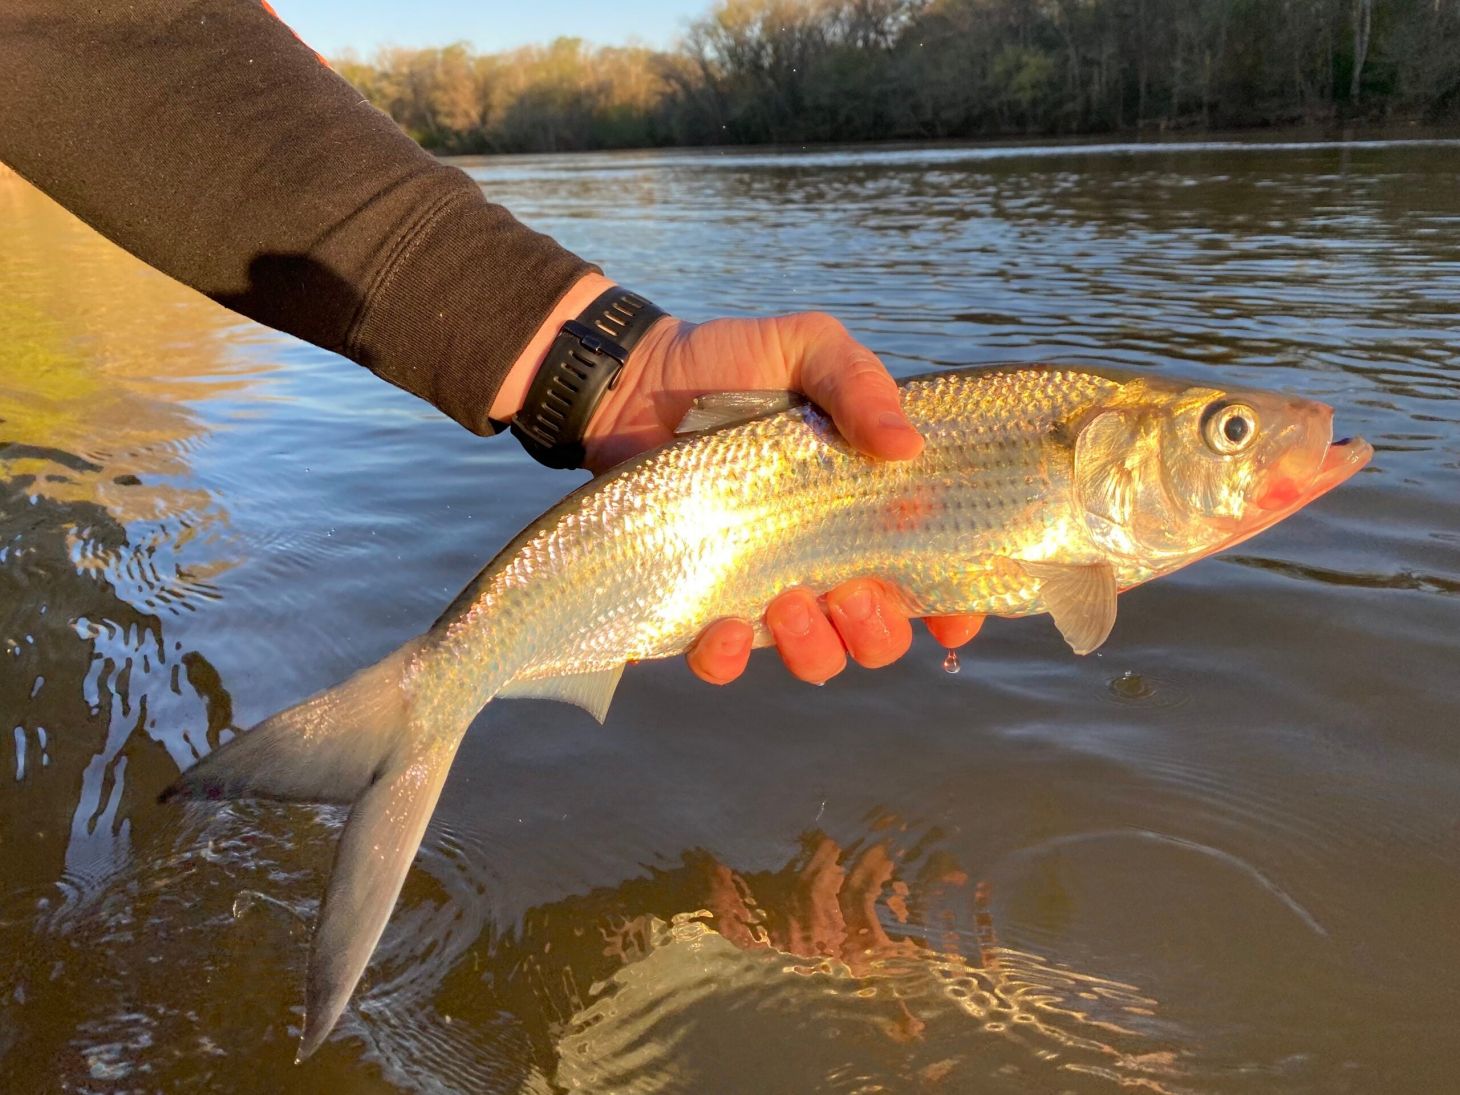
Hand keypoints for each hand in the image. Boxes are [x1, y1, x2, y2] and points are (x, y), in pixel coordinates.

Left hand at [580, 308, 985, 685]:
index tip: (954, 617)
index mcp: (868, 508)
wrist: (638, 379)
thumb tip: (907, 445)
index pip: (933, 575)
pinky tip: (724, 628)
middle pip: (879, 634)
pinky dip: (728, 659)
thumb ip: (860, 383)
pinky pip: (722, 661)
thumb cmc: (733, 362)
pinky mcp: (701, 601)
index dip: (955, 607)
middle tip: (853, 590)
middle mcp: (827, 559)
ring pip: (816, 657)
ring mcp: (766, 586)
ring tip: (789, 602)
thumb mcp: (808, 348)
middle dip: (880, 630)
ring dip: (815, 648)